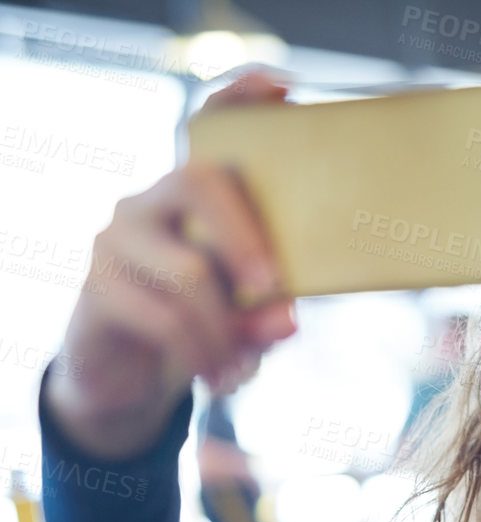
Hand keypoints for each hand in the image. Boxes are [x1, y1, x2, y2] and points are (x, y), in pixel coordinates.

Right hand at [46, 71, 296, 458]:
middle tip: (277, 297)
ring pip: (190, 272)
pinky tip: (223, 379)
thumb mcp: (246, 320)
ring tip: (244, 371)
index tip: (282, 86)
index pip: (208, 127)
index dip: (240, 99)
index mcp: (197, 198)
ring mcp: (119, 238)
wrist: (129, 375)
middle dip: (248, 241)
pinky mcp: (99, 285)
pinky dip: (205, 355)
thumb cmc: (203, 329)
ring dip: (230, 333)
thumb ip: (268, 315)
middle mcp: (153, 200)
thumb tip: (285, 319)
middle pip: (200, 183)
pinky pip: (163, 318)